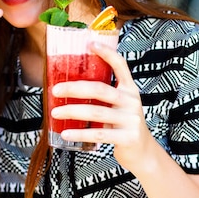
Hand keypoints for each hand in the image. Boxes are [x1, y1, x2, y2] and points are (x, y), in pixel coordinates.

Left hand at [50, 42, 154, 171]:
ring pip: (96, 111)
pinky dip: (79, 133)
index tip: (91, 44)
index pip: (121, 65)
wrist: (143, 153)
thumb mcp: (119, 106)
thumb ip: (104, 97)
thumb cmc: (124, 126)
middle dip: (75, 88)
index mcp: (129, 90)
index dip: (107, 53)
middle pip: (100, 89)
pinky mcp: (128, 137)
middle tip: (56, 89)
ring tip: (55, 112)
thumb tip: (70, 87)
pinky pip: (99, 133)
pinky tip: (65, 133)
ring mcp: (131, 119)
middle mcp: (132, 101)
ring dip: (72, 111)